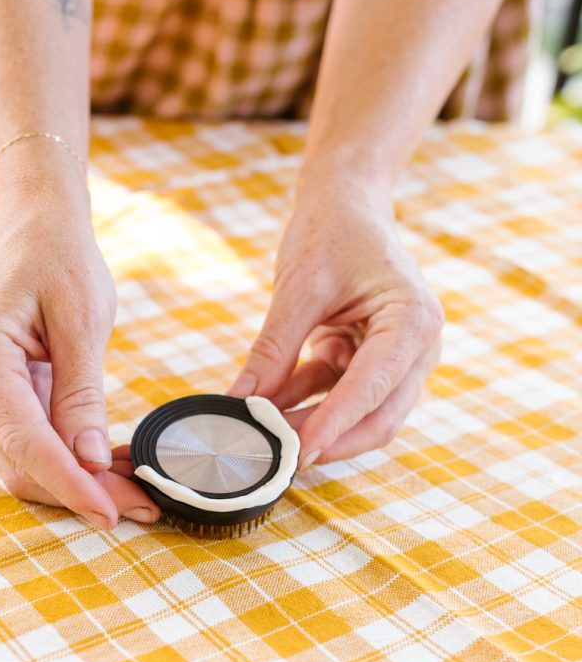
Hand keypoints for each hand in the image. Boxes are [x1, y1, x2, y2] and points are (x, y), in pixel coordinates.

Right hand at [0, 175, 158, 527]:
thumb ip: (82, 394)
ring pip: (24, 462)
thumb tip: (90, 461)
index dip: (70, 485)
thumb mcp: (82, 319)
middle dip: (81, 493)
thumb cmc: (59, 256)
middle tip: (145, 508)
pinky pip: (27, 442)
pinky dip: (68, 461)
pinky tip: (113, 468)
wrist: (32, 221)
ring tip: (139, 494)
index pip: (25, 442)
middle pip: (21, 464)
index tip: (112, 515)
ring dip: (78, 483)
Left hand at [228, 175, 443, 466]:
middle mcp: (419, 346)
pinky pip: (341, 394)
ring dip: (313, 424)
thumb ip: (273, 349)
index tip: (297, 452)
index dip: (333, 423)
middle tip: (278, 457)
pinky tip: (268, 404)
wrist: (346, 203)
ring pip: (362, 415)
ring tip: (263, 431)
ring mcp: (400, 358)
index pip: (373, 387)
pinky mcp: (374, 361)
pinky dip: (307, 401)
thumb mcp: (298, 287)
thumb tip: (242, 402)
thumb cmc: (331, 232)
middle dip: (329, 439)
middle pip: (380, 417)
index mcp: (413, 320)